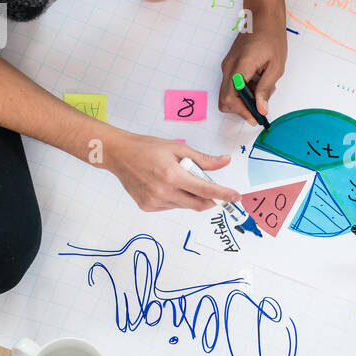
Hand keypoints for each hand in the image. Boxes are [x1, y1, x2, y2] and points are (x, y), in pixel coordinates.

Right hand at [104, 133, 241, 211]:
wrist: (119, 154)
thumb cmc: (147, 148)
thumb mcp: (178, 148)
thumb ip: (203, 159)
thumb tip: (225, 161)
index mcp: (173, 176)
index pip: (206, 190)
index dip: (223, 194)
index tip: (235, 196)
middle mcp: (163, 192)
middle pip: (198, 204)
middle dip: (211, 200)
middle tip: (214, 190)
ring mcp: (154, 202)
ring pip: (184, 205)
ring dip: (190, 196)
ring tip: (178, 178)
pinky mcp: (148, 207)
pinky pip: (171, 206)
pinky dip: (177, 198)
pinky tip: (166, 184)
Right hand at [219, 18, 286, 119]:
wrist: (262, 17)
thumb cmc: (271, 37)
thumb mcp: (275, 67)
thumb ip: (266, 89)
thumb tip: (261, 109)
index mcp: (240, 67)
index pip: (231, 98)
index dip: (242, 112)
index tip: (256, 118)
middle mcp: (228, 68)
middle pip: (225, 100)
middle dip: (241, 109)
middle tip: (259, 109)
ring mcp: (227, 66)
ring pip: (228, 93)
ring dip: (243, 99)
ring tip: (263, 91)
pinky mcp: (230, 64)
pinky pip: (231, 84)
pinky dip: (243, 90)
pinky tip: (259, 83)